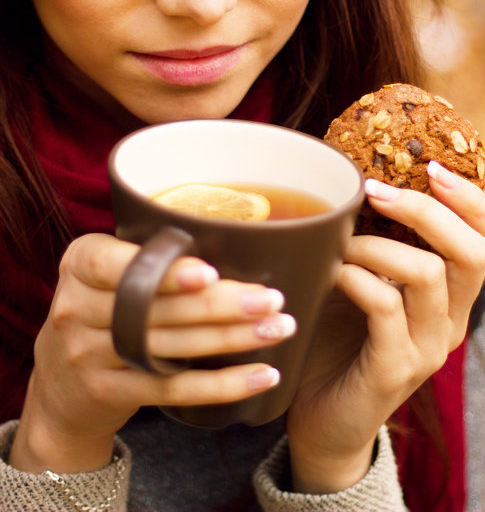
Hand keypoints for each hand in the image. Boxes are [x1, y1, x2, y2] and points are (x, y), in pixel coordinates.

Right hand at [10, 234, 294, 473]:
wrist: (59, 385)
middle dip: (220, 304)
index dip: (163, 271)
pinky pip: (172, 390)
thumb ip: (145, 257)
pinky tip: (262, 376)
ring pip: (171, 348)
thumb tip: (238, 237)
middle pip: (156, 308)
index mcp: (79, 263)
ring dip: (232, 338)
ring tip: (279, 327)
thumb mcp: (103, 272)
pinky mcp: (109, 394)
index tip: (210, 272)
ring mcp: (88, 355)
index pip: (114, 264)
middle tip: (272, 298)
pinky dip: (222, 385)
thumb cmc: (101, 307)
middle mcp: (76, 308)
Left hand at [286, 161, 484, 492]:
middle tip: (377, 190)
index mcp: (453, 295)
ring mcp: (428, 349)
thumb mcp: (365, 278)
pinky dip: (356, 277)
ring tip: (339, 240)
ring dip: (376, 244)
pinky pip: (385, 307)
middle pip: (473, 252)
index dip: (474, 201)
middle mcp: (452, 320)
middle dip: (426, 210)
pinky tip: (330, 271)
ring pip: (427, 274)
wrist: (323, 417)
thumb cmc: (338, 336)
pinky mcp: (395, 370)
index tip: (431, 167)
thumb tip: (357, 173)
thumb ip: (376, 238)